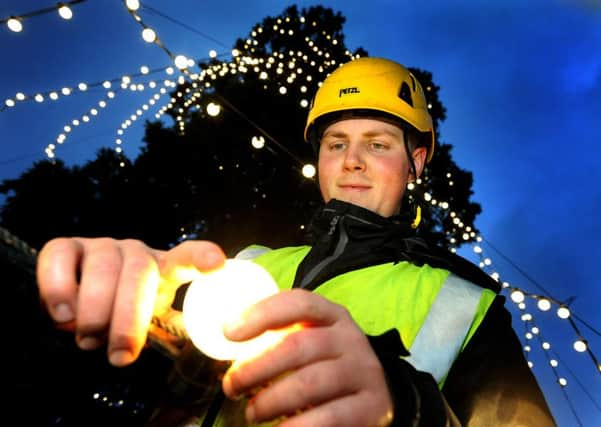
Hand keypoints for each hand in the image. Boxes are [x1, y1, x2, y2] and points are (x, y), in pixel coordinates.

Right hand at [36, 238, 225, 365]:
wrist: (79, 313)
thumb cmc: (124, 319)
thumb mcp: (152, 324)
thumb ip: (172, 329)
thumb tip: (202, 344)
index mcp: (163, 269)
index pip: (186, 257)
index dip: (201, 257)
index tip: (216, 264)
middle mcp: (135, 252)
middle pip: (139, 273)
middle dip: (129, 319)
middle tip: (120, 355)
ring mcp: (101, 246)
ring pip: (102, 268)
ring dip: (95, 312)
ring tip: (88, 339)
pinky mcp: (65, 247)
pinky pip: (60, 257)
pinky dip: (58, 288)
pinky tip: (62, 313)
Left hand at [222, 289, 393, 426]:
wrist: (374, 398)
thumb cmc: (327, 367)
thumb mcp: (310, 342)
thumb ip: (278, 337)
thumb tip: (227, 338)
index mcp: (332, 316)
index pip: (299, 303)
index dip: (262, 314)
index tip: (229, 332)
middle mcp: (351, 339)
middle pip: (298, 346)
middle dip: (255, 368)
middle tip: (232, 386)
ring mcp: (364, 373)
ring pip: (309, 383)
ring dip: (270, 401)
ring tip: (253, 413)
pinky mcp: (373, 408)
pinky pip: (328, 418)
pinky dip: (296, 426)